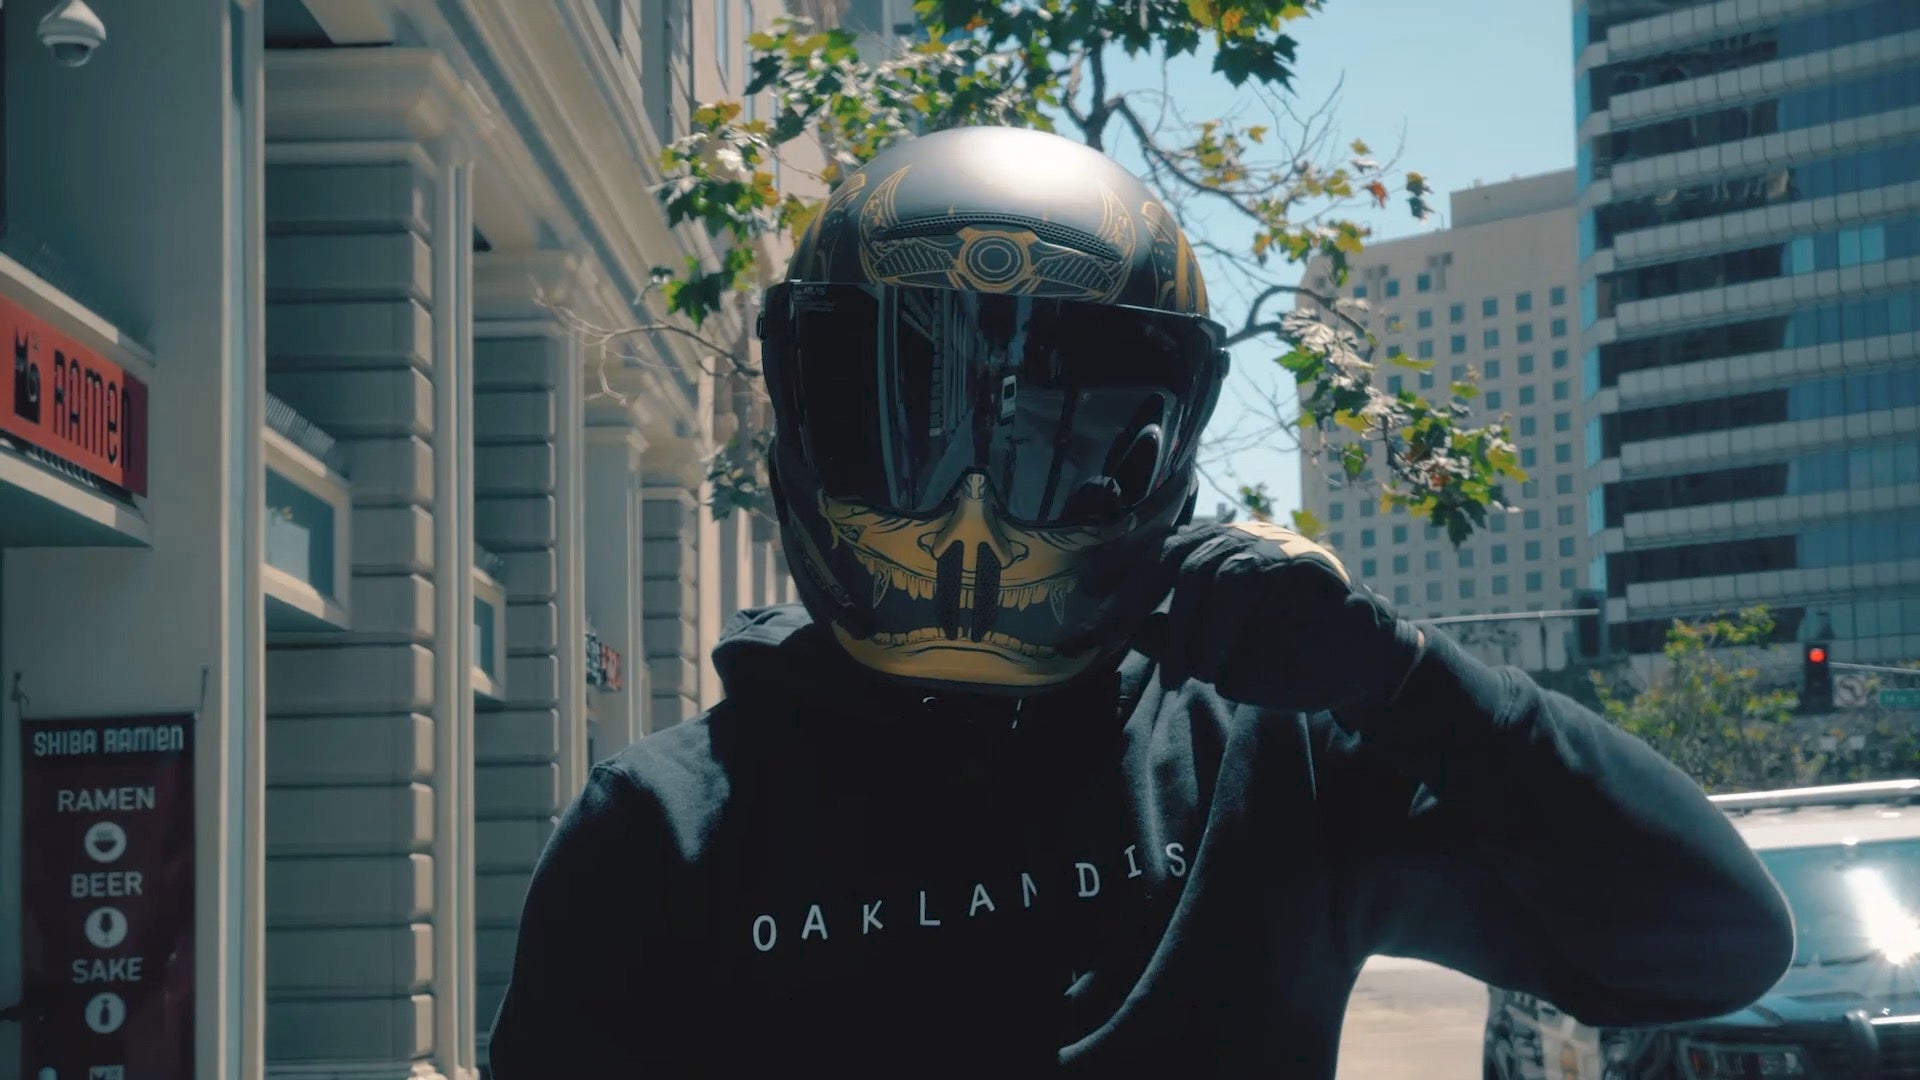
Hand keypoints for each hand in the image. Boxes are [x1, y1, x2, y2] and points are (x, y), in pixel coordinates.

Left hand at [1137, 521, 1424, 713]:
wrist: (1358, 666)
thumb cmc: (1286, 658)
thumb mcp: (1216, 656)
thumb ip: (1174, 638)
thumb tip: (1127, 629)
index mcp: (1218, 556)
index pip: (1159, 550)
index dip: (1122, 569)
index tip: (1091, 595)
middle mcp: (1241, 541)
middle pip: (1172, 552)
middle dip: (1138, 599)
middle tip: (1121, 641)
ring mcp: (1271, 545)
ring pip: (1202, 567)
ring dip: (1184, 627)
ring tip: (1185, 672)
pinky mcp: (1297, 558)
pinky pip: (1242, 577)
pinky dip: (1218, 623)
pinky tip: (1215, 661)